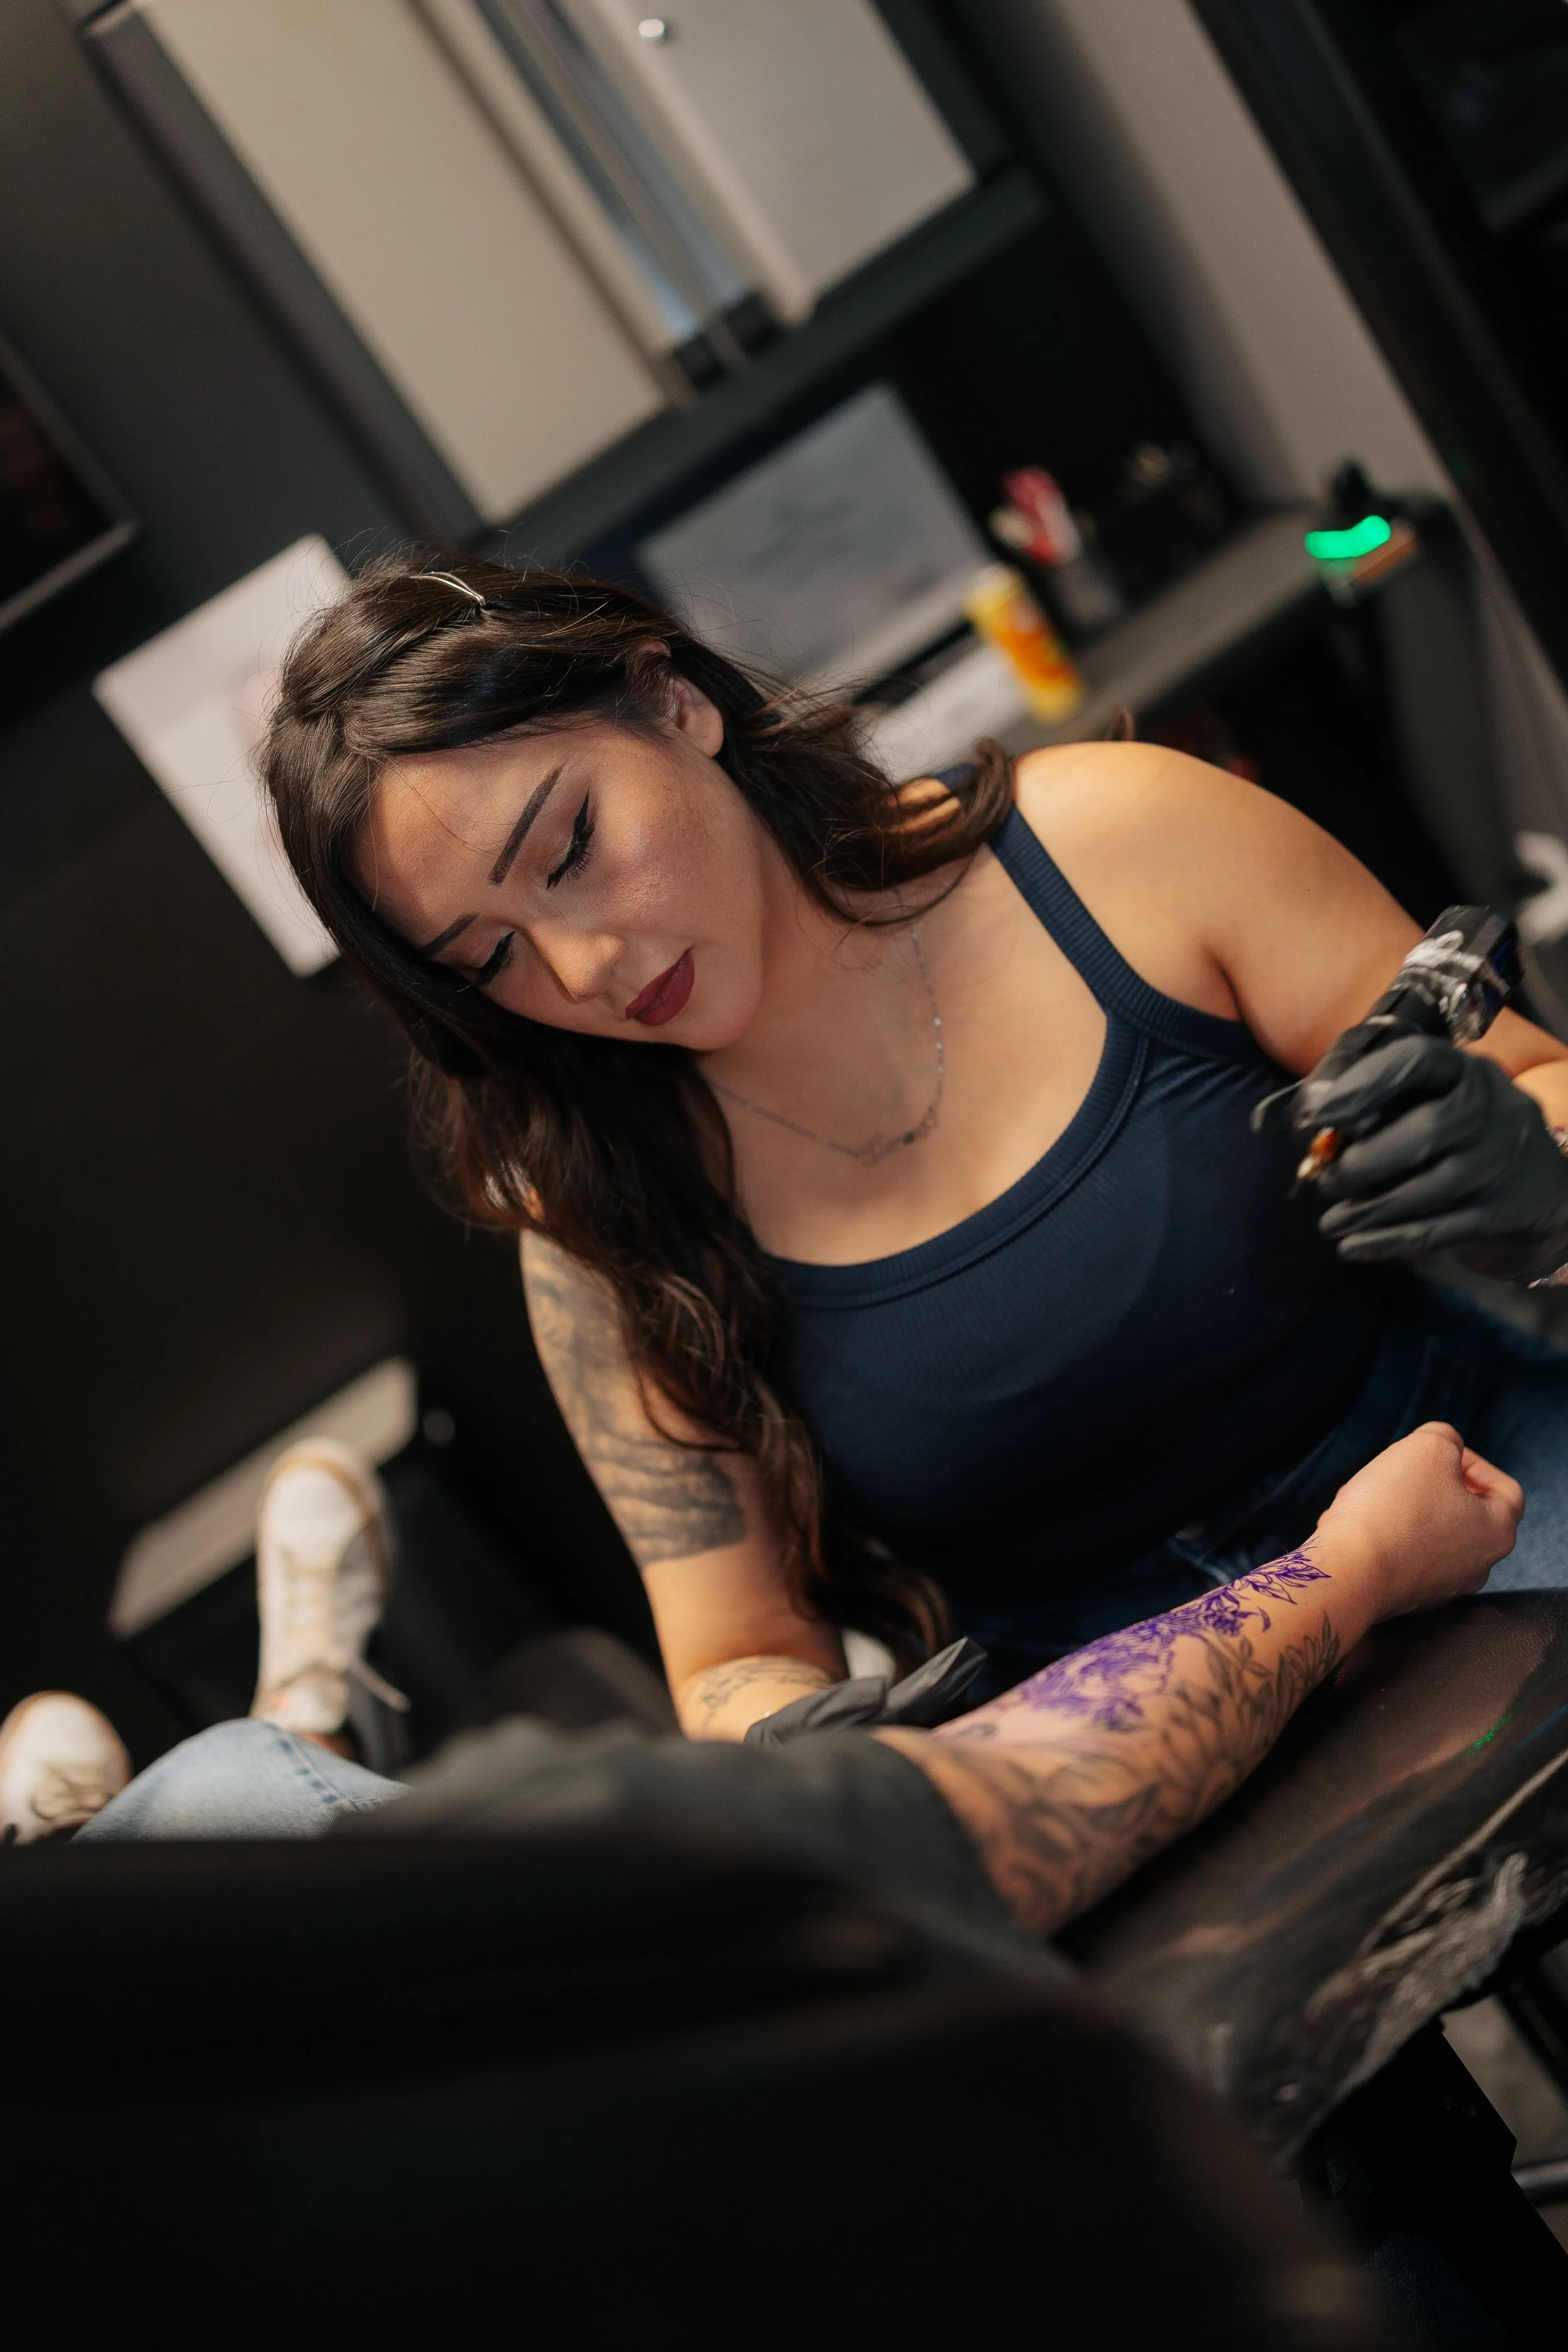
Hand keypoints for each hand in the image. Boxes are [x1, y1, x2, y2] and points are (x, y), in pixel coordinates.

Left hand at [1300, 1031, 1567, 1277]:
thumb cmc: (1447, 1135)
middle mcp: (1492, 1105)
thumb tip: (1263, 1121)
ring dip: (1372, 1210)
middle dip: (1365, 1162)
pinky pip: (1444, 1229)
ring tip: (1330, 1223)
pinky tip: (1352, 1247)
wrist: (1536, 1186)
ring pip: (1433, 1186)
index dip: (1362, 1084)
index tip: (1313, 1113)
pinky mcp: (1509, 1208)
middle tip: (1325, 1182)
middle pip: (1428, 1130)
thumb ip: (1342, 1106)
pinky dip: (1392, 1242)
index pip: (1414, 1061)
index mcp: (1460, 1069)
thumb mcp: (1411, 1106)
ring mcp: (1506, 1157)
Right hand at [1313, 1422, 1521, 1623]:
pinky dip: (1388, 1537)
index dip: (1476, 1463)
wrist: (1349, 1571)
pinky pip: (1404, 1556)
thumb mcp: (1429, 1447)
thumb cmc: (1394, 1509)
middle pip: (1466, 1513)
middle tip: (1408, 1470)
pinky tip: (1362, 1524)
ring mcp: (1441, 1587)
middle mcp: (1477, 1566)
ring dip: (1409, 1510)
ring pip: (1432, 1534)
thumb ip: (1446, 1438)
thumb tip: (1444, 1447)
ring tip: (1377, 1495)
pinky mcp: (1406, 1597)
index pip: (1506, 1490)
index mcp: (1497, 1532)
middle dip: (1436, 1485)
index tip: (1443, 1455)